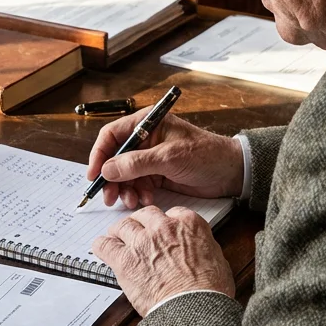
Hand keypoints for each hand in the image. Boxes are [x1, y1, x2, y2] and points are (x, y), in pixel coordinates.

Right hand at [86, 109, 243, 207]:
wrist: (231, 172)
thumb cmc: (206, 155)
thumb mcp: (169, 157)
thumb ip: (137, 163)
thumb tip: (108, 169)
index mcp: (147, 123)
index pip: (112, 136)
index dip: (99, 155)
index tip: (94, 175)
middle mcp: (146, 139)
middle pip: (115, 158)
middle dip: (111, 178)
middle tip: (109, 197)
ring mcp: (151, 157)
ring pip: (125, 174)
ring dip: (125, 189)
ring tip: (131, 202)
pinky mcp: (157, 173)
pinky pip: (138, 184)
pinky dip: (137, 193)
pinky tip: (144, 200)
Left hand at [92, 206, 234, 316]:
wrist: (195, 309)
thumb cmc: (209, 290)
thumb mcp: (216, 258)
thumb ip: (202, 246)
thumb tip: (198, 249)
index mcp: (188, 224)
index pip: (171, 213)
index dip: (164, 223)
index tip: (161, 231)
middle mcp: (164, 227)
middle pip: (145, 215)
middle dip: (141, 224)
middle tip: (138, 234)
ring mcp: (142, 242)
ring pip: (123, 226)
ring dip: (120, 232)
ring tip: (117, 239)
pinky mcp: (125, 260)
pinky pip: (105, 245)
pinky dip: (102, 246)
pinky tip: (103, 249)